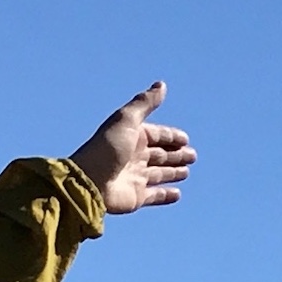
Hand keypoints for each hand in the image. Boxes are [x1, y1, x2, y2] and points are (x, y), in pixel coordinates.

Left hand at [71, 82, 194, 214]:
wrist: (89, 182)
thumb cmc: (107, 148)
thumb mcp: (126, 120)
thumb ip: (145, 103)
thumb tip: (161, 85)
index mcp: (132, 137)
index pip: (157, 135)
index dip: (172, 136)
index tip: (186, 139)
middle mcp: (134, 157)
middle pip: (160, 154)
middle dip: (176, 154)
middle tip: (192, 155)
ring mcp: (135, 178)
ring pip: (160, 174)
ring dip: (173, 172)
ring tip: (187, 171)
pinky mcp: (136, 197)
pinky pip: (156, 196)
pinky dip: (166, 195)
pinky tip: (177, 194)